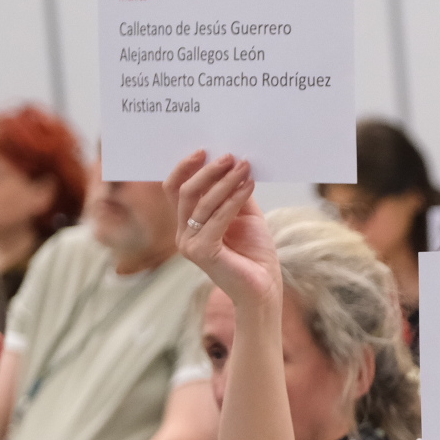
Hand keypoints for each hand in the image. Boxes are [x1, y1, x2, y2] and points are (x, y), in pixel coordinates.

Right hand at [165, 150, 278, 308]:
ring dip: (226, 182)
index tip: (204, 150)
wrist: (264, 289)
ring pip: (202, 202)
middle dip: (208, 171)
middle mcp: (183, 234)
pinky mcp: (203, 252)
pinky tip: (249, 187)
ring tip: (245, 167)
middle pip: (186, 192)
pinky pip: (218, 218)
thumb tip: (235, 163)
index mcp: (188, 225)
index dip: (185, 168)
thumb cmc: (255, 254)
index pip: (175, 190)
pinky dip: (234, 199)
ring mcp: (190, 245)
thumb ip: (234, 193)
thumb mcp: (245, 216)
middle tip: (230, 156)